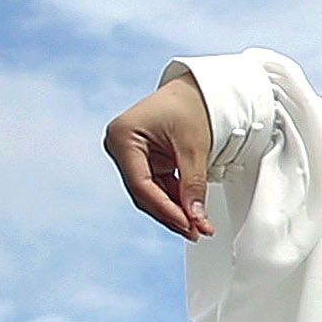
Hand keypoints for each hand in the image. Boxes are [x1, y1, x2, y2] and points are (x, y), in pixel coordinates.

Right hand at [105, 63, 220, 239]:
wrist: (198, 89)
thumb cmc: (191, 105)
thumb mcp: (194, 146)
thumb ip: (194, 184)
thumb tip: (196, 218)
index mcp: (123, 136)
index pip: (141, 184)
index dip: (165, 209)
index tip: (187, 224)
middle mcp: (122, 147)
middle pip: (144, 192)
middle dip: (172, 214)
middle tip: (196, 232)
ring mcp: (132, 155)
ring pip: (152, 193)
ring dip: (175, 211)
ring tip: (199, 227)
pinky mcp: (144, 160)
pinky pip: (158, 187)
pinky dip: (176, 201)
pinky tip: (193, 215)